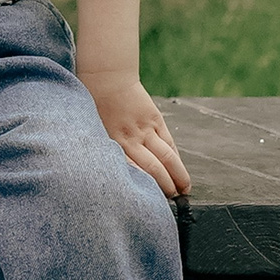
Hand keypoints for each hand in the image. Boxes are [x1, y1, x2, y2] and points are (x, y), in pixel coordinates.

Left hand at [81, 70, 190, 196]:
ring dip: (178, 175)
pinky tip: (180, 168)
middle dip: (166, 187)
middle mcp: (130, 138)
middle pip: (154, 169)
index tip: (151, 202)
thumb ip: (107, 150)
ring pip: (167, 157)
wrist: (105, 76)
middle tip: (174, 200)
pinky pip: (169, 141)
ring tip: (185, 189)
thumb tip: (117, 172)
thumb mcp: (94, 130)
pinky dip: (176, 156)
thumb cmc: (94, 104)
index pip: (133, 172)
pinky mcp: (155, 119)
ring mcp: (145, 129)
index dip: (145, 188)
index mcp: (112, 143)